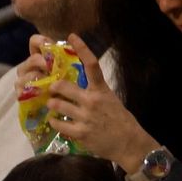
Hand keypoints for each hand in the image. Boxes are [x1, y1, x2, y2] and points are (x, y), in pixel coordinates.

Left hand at [45, 35, 157, 173]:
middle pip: (62, 86)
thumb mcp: (111, 101)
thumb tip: (76, 89)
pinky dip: (55, 122)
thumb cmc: (121, 121)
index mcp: (102, 90)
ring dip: (52, 105)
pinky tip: (58, 122)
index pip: (92, 65)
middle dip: (53, 87)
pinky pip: (58, 123)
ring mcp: (85, 117)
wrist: (129, 143)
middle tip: (52, 90)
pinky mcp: (80, 132)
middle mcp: (92, 101)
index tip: (71, 37)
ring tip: (54, 107)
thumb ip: (95, 94)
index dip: (81, 48)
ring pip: (56, 105)